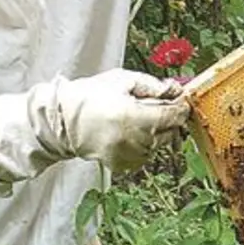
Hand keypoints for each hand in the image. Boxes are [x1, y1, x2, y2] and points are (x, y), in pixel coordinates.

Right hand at [54, 70, 190, 172]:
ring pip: (158, 145)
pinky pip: (144, 156)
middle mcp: (133, 139)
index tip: (181, 100)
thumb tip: (173, 89)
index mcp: (134, 116)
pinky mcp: (121, 165)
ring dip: (156, 132)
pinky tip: (130, 132)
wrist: (62, 120)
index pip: (173, 116)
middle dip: (169, 119)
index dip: (181, 107)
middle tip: (158, 107)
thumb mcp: (122, 80)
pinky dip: (144, 145)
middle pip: (169, 132)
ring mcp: (127, 155)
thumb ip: (151, 85)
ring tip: (138, 119)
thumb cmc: (90, 96)